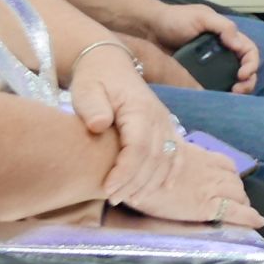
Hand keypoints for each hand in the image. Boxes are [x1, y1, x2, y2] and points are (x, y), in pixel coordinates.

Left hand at [70, 46, 187, 203]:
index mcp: (139, 109)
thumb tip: (98, 124)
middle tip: (113, 198)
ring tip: (130, 198)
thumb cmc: (95, 79)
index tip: (107, 188)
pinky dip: (172, 173)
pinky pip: (177, 154)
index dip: (126, 172)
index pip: (139, 147)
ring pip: (168, 160)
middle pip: (155, 158)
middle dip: (136, 183)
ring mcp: (165, 123)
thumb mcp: (87, 89)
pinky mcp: (166, 128)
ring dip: (151, 183)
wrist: (110, 64)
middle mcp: (158, 118)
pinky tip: (162, 189)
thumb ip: (93, 107)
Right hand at [120, 138, 263, 228]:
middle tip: (238, 204)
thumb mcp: (164, 156)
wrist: (135, 172)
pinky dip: (249, 216)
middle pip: (234, 181)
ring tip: (243, 213)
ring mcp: (210, 188)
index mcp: (201, 156)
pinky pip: (235, 211)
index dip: (232, 177)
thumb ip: (176, 160)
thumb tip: (173, 163)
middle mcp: (210, 170)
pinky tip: (258, 221)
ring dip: (242, 202)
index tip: (232, 185)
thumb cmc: (141, 164)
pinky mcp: (206, 206)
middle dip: (238, 192)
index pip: (226, 165)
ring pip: (238, 193)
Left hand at [150, 4, 259, 93]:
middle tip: (238, 90)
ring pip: (232, 81)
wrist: (149, 30)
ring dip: (237, 91)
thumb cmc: (176, 19)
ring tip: (230, 96)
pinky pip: (212, 88)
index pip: (249, 52)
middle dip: (248, 82)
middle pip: (246, 70)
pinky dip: (219, 95)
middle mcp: (223, 53)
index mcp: (228, 37)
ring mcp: (210, 67)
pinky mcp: (196, 78)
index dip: (251, 64)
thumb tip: (239, 45)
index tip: (242, 74)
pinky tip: (216, 99)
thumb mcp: (202, 16)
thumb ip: (223, 27)